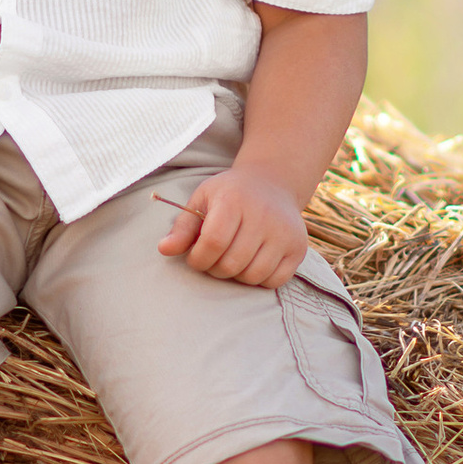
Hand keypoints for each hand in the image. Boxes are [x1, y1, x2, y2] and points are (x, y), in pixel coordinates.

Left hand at [156, 161, 307, 289]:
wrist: (273, 182)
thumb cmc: (230, 194)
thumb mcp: (202, 200)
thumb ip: (182, 227)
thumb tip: (163, 250)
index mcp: (235, 201)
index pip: (213, 243)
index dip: (198, 259)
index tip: (196, 256)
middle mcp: (264, 216)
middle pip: (231, 264)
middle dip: (214, 269)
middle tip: (213, 258)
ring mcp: (284, 233)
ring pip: (252, 276)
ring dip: (236, 275)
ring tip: (232, 259)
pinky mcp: (298, 248)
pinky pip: (275, 281)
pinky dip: (259, 279)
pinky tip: (252, 262)